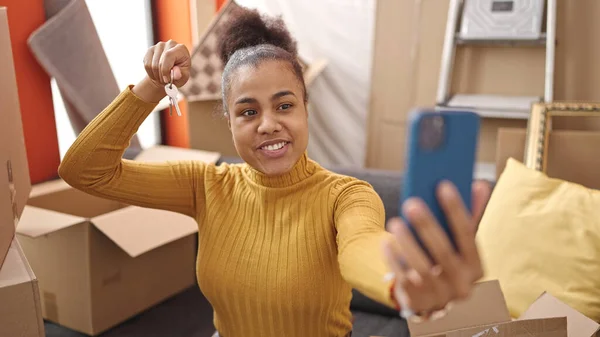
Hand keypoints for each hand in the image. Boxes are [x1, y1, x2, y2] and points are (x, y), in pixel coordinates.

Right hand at [133, 40, 191, 102]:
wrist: (170, 73)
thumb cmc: (179, 74)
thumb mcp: (183, 77)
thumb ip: (181, 75)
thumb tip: (176, 74)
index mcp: (181, 49)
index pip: (168, 56)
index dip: (165, 69)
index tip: (167, 80)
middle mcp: (170, 44)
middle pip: (159, 62)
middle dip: (161, 75)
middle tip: (165, 82)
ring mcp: (159, 46)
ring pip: (151, 64)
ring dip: (156, 75)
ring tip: (162, 78)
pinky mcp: (150, 50)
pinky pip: (146, 64)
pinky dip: (150, 73)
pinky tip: (157, 74)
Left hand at [382, 180, 490, 320]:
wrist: (430, 297)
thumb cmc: (446, 260)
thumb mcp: (460, 244)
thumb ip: (470, 216)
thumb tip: (480, 184)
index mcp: (476, 267)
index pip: (468, 235)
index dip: (456, 210)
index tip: (443, 185)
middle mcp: (462, 285)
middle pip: (444, 253)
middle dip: (427, 226)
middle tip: (412, 203)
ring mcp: (439, 296)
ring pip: (422, 268)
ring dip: (408, 242)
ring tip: (395, 222)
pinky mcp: (417, 300)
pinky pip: (404, 278)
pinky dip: (394, 259)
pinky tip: (386, 242)